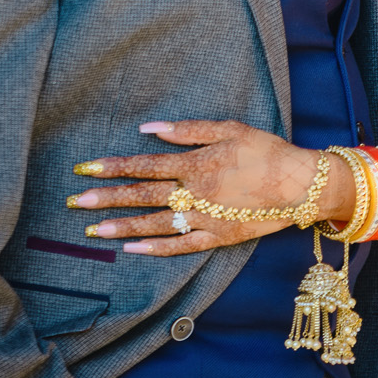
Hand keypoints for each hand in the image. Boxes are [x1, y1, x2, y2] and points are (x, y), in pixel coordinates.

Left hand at [67, 120, 343, 255]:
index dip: (112, 167)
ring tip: (93, 230)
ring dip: (123, 226)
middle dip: (106, 198)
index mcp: (194, 164)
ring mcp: (205, 218)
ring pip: (156, 224)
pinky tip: (132, 248)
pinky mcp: (218, 237)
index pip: (143, 165)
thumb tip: (148, 129)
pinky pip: (181, 246)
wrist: (301, 184)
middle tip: (76, 202)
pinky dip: (156, 248)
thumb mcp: (227, 128)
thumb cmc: (265, 150)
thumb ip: (186, 130)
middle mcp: (194, 193)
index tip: (85, 168)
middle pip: (142, 196)